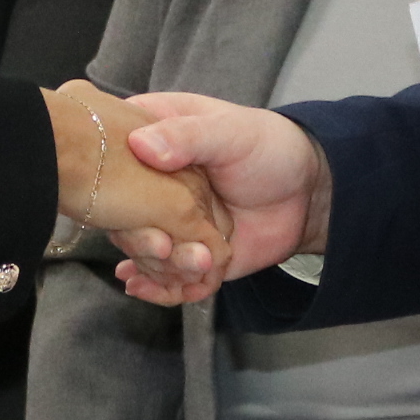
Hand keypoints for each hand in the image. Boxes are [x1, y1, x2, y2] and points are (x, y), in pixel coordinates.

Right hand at [111, 95, 329, 303]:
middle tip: (161, 245)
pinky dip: (157, 286)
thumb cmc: (269, 147)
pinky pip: (164, 274)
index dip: (108, 179)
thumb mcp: (229, 131)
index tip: (116, 197)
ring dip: (156, 264)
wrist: (310, 193)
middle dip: (137, 235)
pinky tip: (145, 288)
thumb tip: (141, 145)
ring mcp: (169, 221)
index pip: (111, 158)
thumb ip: (187, 136)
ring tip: (191, 264)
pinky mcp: (187, 253)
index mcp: (155, 139)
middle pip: (121, 212)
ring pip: (142, 247)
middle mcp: (153, 184)